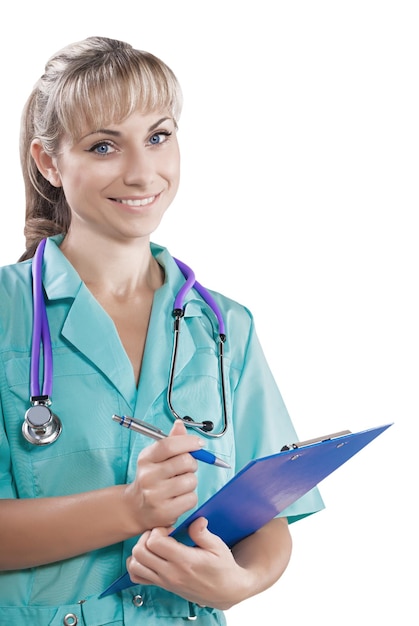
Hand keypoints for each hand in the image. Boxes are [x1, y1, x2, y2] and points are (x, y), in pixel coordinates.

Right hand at [125, 420, 201, 531]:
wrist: (136, 508)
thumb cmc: (151, 478)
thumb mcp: (156, 457)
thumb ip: (171, 441)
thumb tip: (180, 425)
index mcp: (146, 459)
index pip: (168, 445)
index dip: (188, 442)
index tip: (199, 444)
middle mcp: (148, 476)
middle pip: (184, 462)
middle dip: (192, 463)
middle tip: (187, 468)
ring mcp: (155, 496)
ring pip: (190, 481)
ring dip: (191, 481)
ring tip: (180, 484)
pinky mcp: (164, 512)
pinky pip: (191, 499)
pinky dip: (190, 497)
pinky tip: (179, 497)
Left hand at [126, 517, 251, 609]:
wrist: (225, 592)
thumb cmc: (222, 567)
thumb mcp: (218, 547)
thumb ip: (203, 533)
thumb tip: (195, 520)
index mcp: (184, 561)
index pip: (155, 542)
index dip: (158, 529)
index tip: (169, 528)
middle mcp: (170, 573)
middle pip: (140, 552)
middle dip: (146, 537)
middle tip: (160, 533)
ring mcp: (165, 581)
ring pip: (135, 565)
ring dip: (140, 550)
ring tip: (154, 544)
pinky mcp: (163, 586)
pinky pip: (137, 577)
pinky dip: (137, 565)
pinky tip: (150, 556)